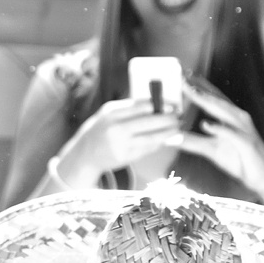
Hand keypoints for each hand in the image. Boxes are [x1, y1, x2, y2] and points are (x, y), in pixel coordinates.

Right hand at [50, 95, 184, 187]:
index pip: (140, 106)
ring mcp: (121, 145)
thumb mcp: (109, 113)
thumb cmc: (102, 128)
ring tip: (177, 128)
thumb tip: (157, 105)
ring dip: (167, 133)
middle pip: (148, 123)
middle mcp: (116, 129)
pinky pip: (147, 149)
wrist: (85, 153)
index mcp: (112, 113)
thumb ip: (130, 108)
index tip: (172, 105)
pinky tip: (166, 139)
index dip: (159, 105)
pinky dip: (159, 143)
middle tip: (178, 117)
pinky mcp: (125, 157)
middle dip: (167, 119)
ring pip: (151, 138)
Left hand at [170, 77, 263, 196]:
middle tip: (182, 77)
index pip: (212, 98)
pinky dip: (219, 128)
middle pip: (216, 100)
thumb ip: (192, 142)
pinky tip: (205, 124)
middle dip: (199, 88)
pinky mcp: (247, 143)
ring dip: (207, 101)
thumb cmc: (240, 161)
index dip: (198, 86)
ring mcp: (243, 129)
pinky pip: (231, 134)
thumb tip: (172, 138)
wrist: (263, 177)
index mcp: (231, 116)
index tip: (182, 76)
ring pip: (224, 111)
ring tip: (192, 92)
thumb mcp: (211, 150)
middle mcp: (238, 118)